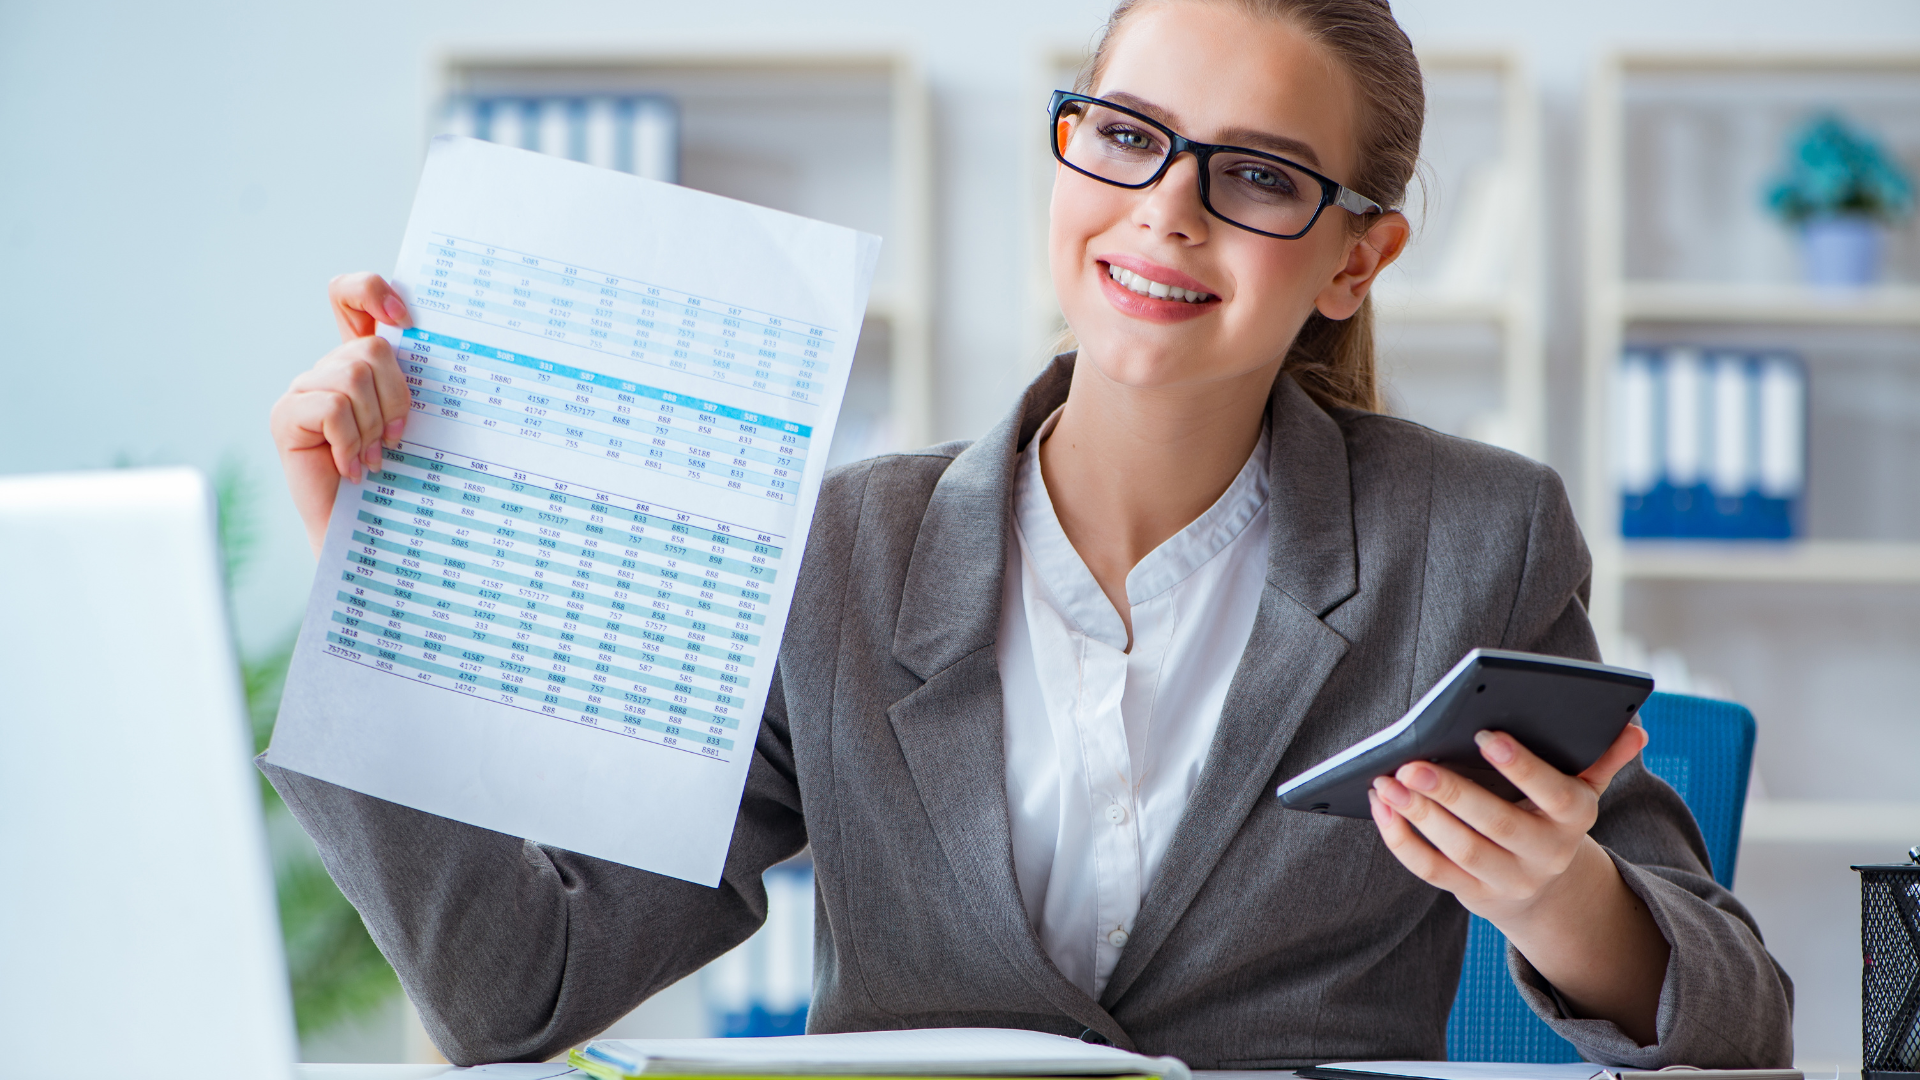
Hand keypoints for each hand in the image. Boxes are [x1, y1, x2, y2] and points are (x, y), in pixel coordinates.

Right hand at [269, 274, 414, 555]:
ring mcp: (303, 390)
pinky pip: (331, 408)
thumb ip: (414, 382)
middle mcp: (328, 369)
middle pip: (371, 350)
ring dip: (374, 425)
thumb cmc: (402, 479)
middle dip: (395, 398)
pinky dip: (351, 442)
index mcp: (359, 360)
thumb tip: (433, 344)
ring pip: (352, 377)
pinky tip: (353, 468)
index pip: (351, 294)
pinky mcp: (286, 416)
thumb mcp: (417, 421)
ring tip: (373, 457)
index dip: (373, 291)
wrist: (371, 533)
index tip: (406, 320)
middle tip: (395, 439)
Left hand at [1368, 722, 1668, 1043]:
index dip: (1522, 766)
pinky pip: (1432, 871)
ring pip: (1460, 851)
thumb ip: (1602, 757)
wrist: (1547, 888)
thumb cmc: (1553, 815)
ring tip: (1386, 780)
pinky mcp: (1472, 893)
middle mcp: (1544, 853)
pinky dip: (1402, 840)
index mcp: (1574, 818)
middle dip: (1452, 793)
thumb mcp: (1582, 789)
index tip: (1484, 733)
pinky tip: (1381, 807)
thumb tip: (1635, 726)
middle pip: (1497, 825)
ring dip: (1419, 816)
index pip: (1555, 792)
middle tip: (1412, 762)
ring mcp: (1507, 878)